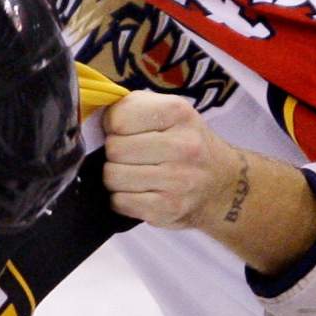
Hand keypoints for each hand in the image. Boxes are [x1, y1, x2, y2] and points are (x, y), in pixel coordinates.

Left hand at [102, 90, 225, 230]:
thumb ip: (132, 106)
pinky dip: (121, 198)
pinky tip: (137, 191)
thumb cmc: (185, 141)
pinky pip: (120, 202)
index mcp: (177, 112)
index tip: (123, 130)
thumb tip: (92, 114)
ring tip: (132, 173)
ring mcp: (178, 180)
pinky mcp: (169, 209)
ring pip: (113, 177)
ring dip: (116, 176)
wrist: (223, 184)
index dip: (113, 125)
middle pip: (114, 149)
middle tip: (128, 155)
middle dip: (114, 153)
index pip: (118, 118)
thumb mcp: (168, 111)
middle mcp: (182, 145)